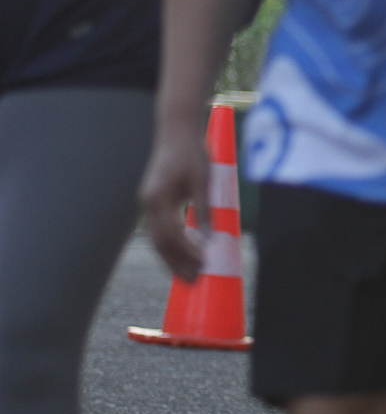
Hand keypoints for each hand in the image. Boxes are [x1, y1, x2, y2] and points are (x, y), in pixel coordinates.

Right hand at [138, 116, 211, 281]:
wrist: (176, 132)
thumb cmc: (191, 153)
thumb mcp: (202, 181)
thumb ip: (203, 210)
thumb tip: (209, 240)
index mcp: (157, 200)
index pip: (171, 235)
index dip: (186, 253)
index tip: (202, 264)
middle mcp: (148, 204)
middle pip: (160, 242)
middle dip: (175, 263)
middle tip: (193, 281)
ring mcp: (148, 203)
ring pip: (157, 239)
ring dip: (171, 258)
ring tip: (187, 275)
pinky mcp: (153, 201)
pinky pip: (160, 229)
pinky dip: (170, 244)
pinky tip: (182, 254)